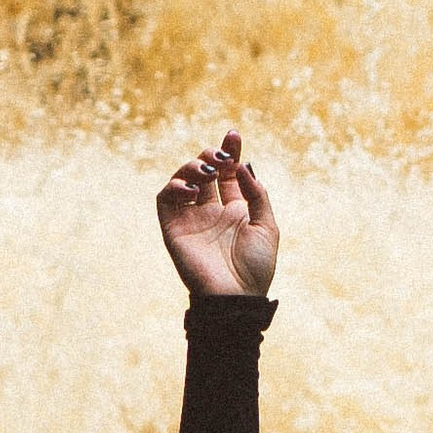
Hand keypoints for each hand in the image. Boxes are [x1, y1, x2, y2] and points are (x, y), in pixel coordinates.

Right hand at [157, 128, 279, 299]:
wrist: (236, 297)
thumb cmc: (256, 268)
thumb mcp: (266, 226)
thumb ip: (256, 194)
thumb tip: (243, 165)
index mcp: (235, 211)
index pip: (227, 174)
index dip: (229, 152)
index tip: (233, 135)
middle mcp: (211, 212)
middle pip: (204, 171)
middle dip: (211, 155)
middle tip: (220, 155)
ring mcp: (191, 219)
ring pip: (183, 180)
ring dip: (192, 167)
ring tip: (206, 170)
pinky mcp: (173, 229)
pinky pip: (165, 199)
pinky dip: (174, 186)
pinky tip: (192, 189)